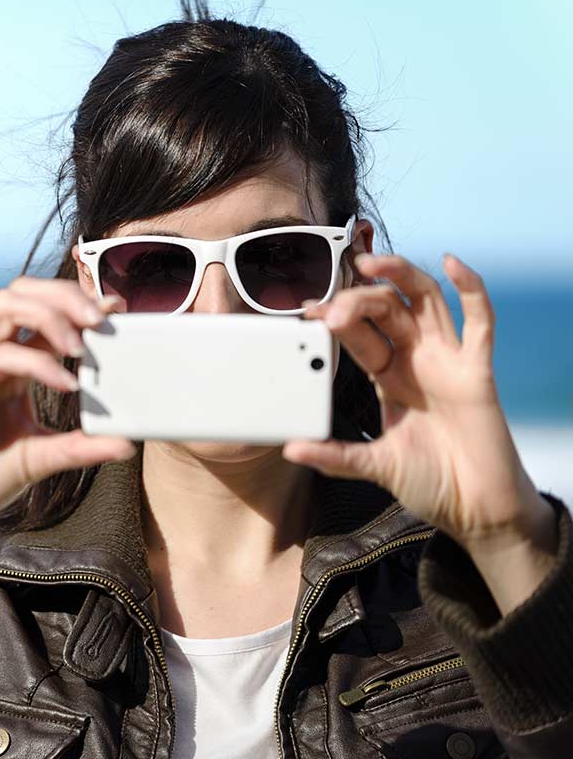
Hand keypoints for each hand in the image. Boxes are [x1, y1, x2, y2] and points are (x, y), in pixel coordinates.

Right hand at [0, 277, 134, 567]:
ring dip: (50, 315)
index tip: (118, 309)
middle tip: (102, 317)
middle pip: (21, 291)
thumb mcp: (41, 458)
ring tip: (83, 344)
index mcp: (7, 363)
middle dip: (65, 294)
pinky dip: (36, 362)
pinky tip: (65, 383)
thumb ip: (79, 447)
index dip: (79, 301)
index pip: (42, 310)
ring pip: (5, 306)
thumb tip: (126, 445)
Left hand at [282, 253, 556, 612]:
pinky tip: (453, 264)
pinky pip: (479, 322)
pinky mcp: (477, 371)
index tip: (306, 311)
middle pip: (385, 310)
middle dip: (356, 300)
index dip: (333, 318)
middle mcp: (416, 360)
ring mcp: (447, 361)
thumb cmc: (431, 481)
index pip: (357, 333)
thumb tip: (291, 449)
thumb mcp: (372, 465)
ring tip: (370, 263)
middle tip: (329, 309)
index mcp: (388, 376)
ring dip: (399, 276)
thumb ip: (334, 455)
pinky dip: (471, 288)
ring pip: (424, 301)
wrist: (475, 508)